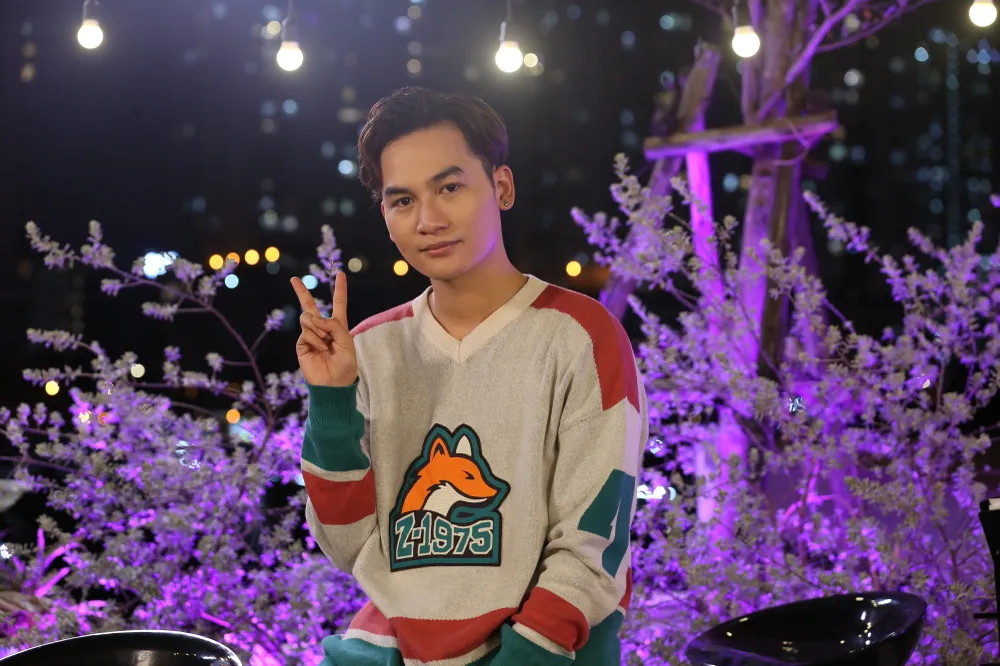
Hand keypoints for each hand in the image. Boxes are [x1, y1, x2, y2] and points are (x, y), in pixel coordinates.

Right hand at [291, 272, 357, 387]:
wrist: (333, 383)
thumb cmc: (345, 364)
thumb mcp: (347, 342)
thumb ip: (335, 325)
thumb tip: (316, 318)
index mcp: (338, 325)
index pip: (338, 303)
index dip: (340, 288)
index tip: (341, 274)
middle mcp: (323, 328)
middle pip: (310, 305)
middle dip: (301, 292)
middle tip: (293, 279)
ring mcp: (311, 335)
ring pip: (308, 317)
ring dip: (318, 328)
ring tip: (325, 342)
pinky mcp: (302, 343)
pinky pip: (306, 332)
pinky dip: (315, 339)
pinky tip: (320, 349)